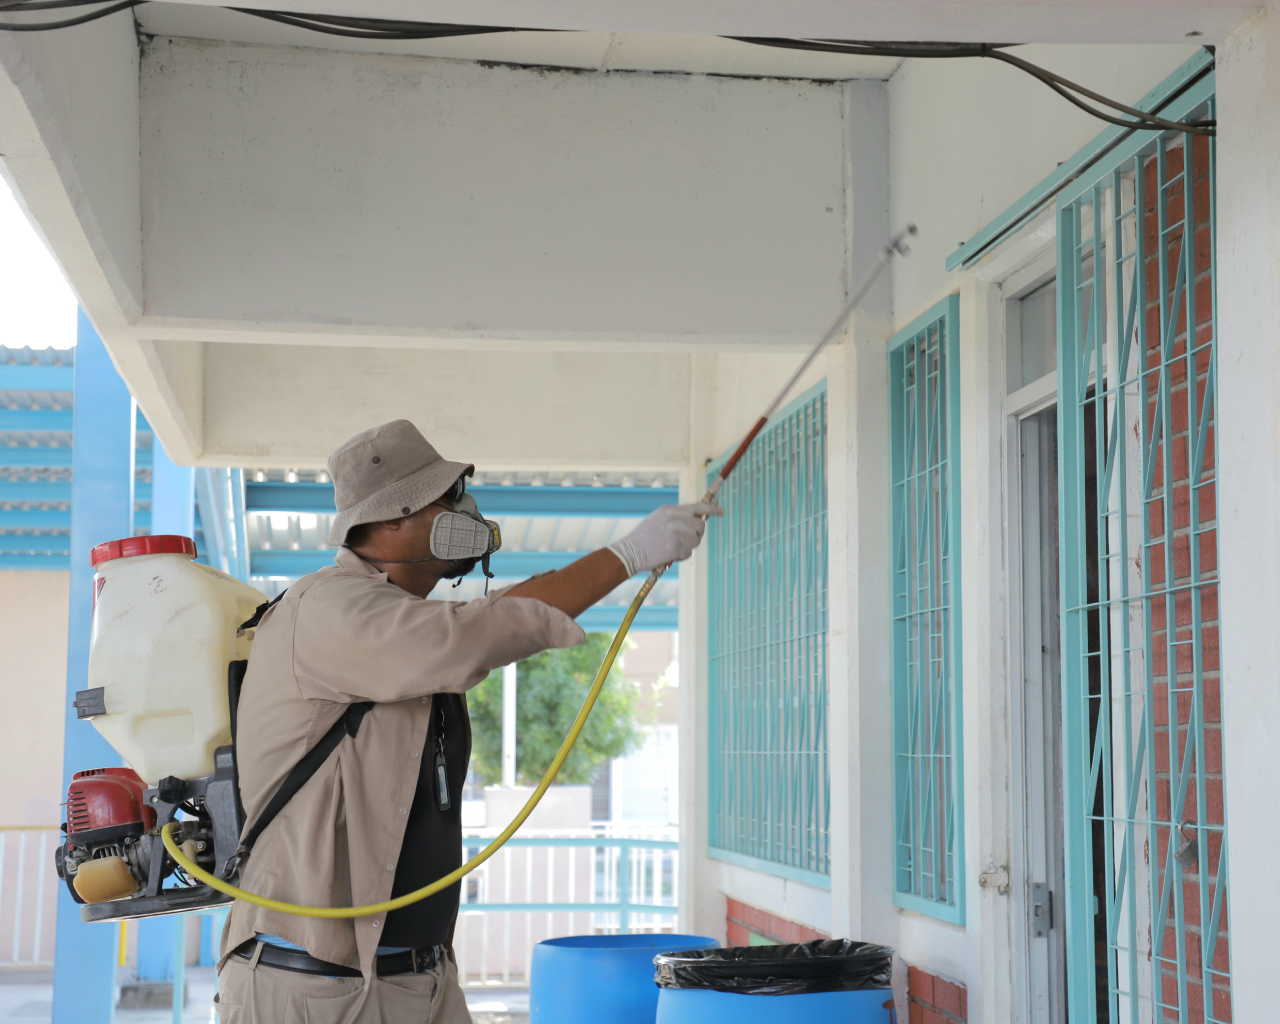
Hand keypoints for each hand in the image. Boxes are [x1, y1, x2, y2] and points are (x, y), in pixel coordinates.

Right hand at [606, 503, 723, 575]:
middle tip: (685, 539)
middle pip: (700, 526)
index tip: (721, 511)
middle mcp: (675, 519)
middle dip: (696, 534)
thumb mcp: (658, 518)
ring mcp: (677, 533)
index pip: (697, 507)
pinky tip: (668, 554)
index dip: (712, 509)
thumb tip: (697, 518)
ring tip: (672, 547)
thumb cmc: (644, 537)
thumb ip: (676, 516)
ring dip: (688, 546)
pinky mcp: (677, 547)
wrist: (631, 551)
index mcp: (670, 510)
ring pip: (696, 541)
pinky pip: (689, 552)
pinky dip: (681, 556)